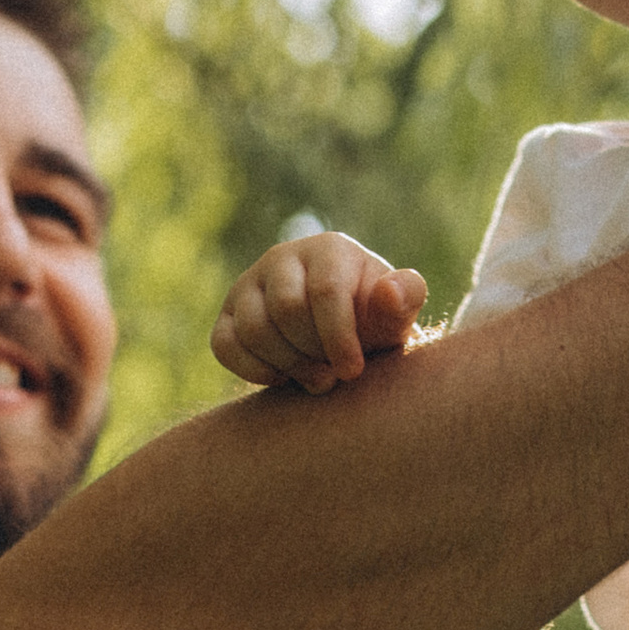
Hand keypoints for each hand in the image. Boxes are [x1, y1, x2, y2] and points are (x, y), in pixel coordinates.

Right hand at [212, 233, 428, 395]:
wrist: (344, 337)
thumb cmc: (373, 323)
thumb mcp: (395, 315)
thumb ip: (404, 300)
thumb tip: (389, 290)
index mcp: (328, 249)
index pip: (325, 291)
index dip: (338, 336)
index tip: (353, 371)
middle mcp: (282, 257)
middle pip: (286, 309)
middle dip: (313, 352)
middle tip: (335, 376)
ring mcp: (249, 284)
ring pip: (253, 328)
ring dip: (286, 364)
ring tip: (316, 379)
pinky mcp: (227, 315)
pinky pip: (224, 344)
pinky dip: (252, 370)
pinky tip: (283, 379)